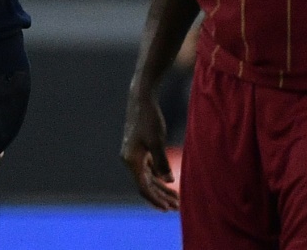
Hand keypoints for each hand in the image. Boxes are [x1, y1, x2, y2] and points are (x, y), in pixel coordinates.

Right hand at [120, 91, 178, 210]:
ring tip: (176, 200)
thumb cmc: (149, 118)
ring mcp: (134, 154)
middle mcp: (130, 159)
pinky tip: (169, 182)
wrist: (141, 98)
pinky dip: (158, 177)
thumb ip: (162, 163)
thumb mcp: (157, 141)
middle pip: (145, 185)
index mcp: (131, 160)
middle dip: (160, 197)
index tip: (168, 209)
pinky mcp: (139, 149)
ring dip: (161, 189)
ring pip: (148, 178)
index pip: (143, 187)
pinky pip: (149, 169)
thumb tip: (168, 181)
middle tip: (176, 208)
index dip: (155, 200)